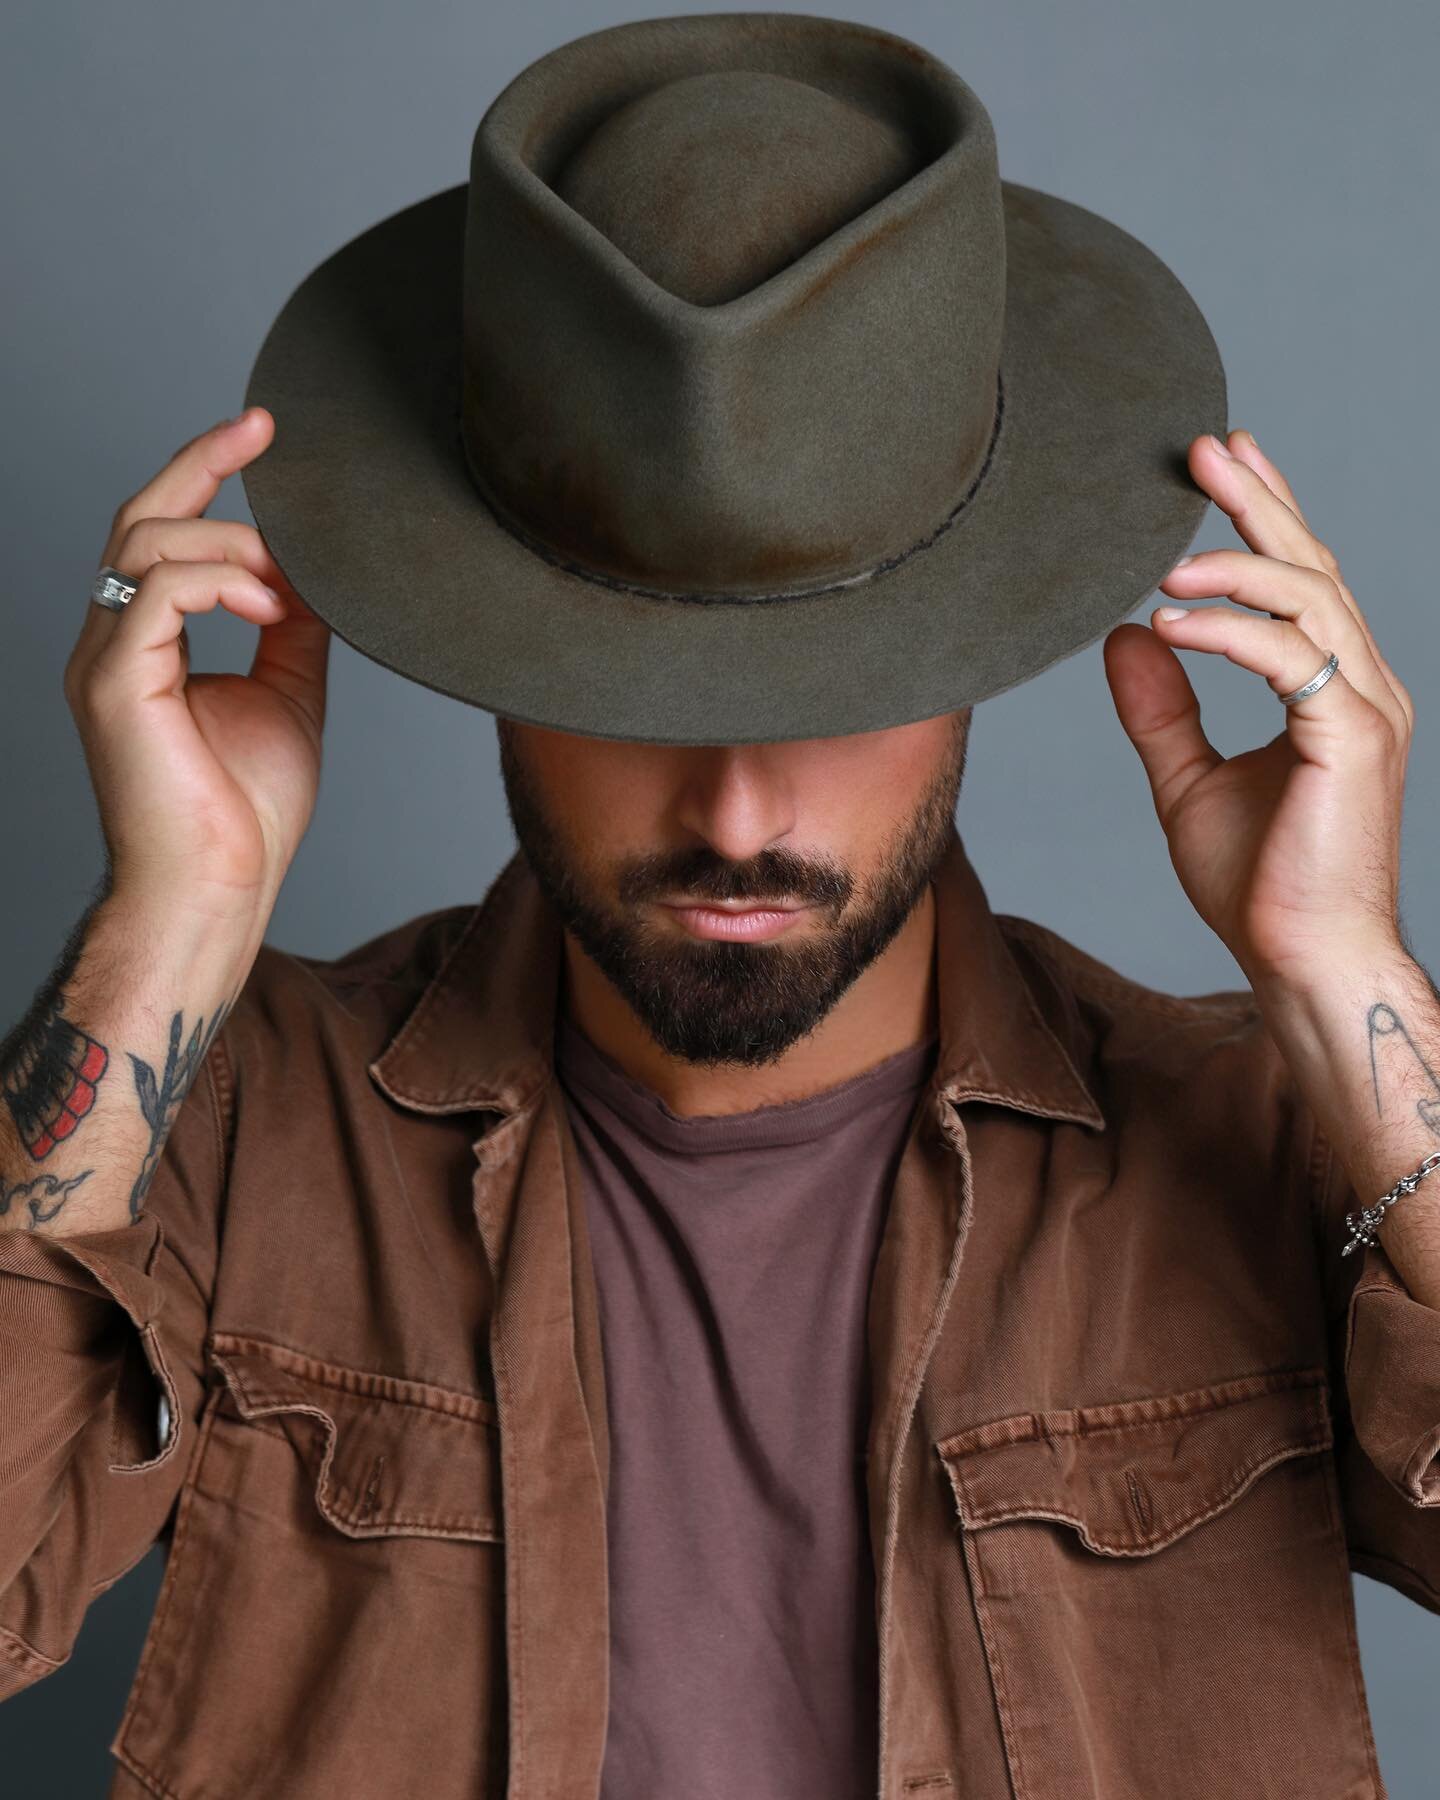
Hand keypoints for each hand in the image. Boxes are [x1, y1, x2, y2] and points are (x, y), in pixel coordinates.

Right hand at [65, 408, 330, 923]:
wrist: (221, 889)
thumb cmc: (246, 812)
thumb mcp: (287, 693)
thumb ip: (292, 628)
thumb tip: (316, 573)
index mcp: (146, 644)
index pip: (161, 534)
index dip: (203, 473)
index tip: (260, 432)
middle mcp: (112, 643)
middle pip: (139, 518)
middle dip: (201, 464)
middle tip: (264, 433)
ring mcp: (105, 661)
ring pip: (147, 546)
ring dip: (230, 546)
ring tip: (283, 587)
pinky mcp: (114, 685)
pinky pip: (155, 593)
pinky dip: (218, 582)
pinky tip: (266, 608)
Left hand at [1102, 429, 1412, 988]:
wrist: (1301, 960)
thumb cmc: (1260, 885)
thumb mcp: (1189, 780)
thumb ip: (1161, 709)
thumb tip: (1125, 636)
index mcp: (1331, 690)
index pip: (1299, 582)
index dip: (1264, 514)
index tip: (1219, 460)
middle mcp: (1361, 686)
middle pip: (1312, 567)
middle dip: (1257, 501)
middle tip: (1202, 449)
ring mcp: (1366, 708)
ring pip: (1310, 597)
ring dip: (1237, 562)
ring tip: (1167, 556)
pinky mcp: (1354, 738)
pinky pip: (1289, 658)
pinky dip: (1226, 635)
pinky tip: (1171, 626)